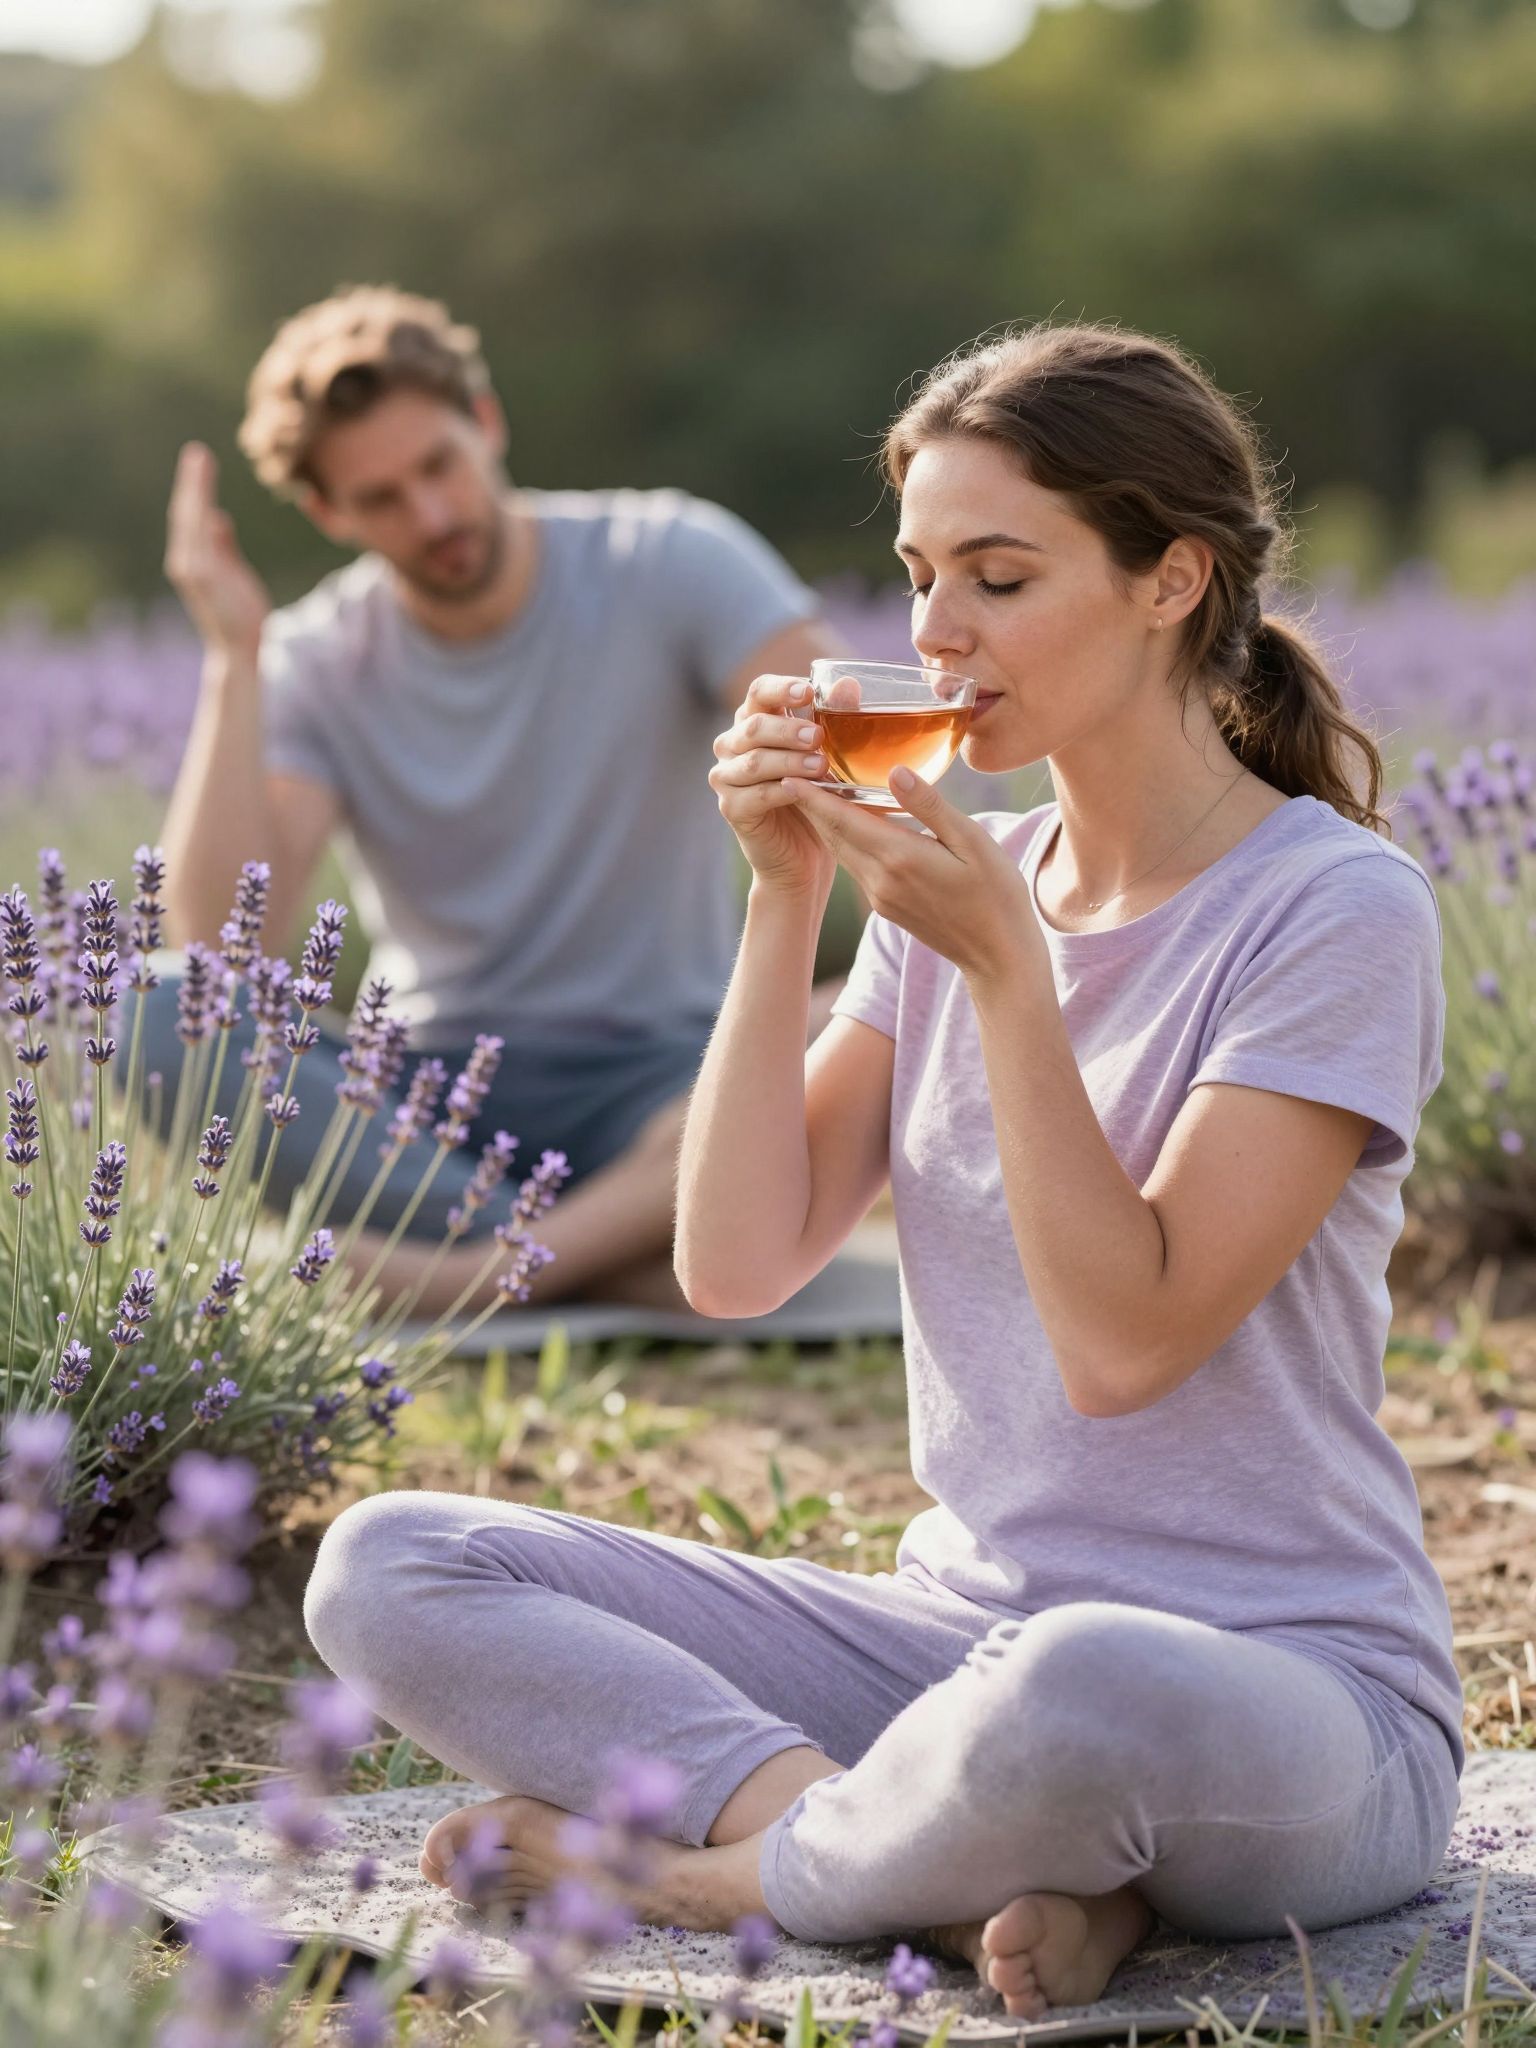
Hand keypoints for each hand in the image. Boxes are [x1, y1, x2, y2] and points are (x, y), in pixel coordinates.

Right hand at [164, 442, 270, 663]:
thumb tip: (219, 518)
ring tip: (200, 462)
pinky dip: (201, 517)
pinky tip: (208, 498)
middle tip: (198, 452)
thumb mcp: (233, 573)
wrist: (239, 647)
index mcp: (193, 559)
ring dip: (195, 491)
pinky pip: (202, 539)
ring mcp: (192, 569)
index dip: (195, 489)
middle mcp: (186, 561)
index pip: (192, 516)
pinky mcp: (203, 576)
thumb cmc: (239, 612)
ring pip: (192, 520)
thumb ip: (224, 546)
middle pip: (187, 512)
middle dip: (192, 482)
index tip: (201, 461)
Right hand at [710, 674, 838, 899]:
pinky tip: (803, 791)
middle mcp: (732, 746)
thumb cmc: (817, 798)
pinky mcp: (731, 809)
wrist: (803, 857)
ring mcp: (727, 778)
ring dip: (788, 761)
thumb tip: (848, 686)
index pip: (758, 692)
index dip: (780, 689)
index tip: (808, 692)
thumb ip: (835, 721)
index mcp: (754, 722)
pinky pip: (755, 795)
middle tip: (818, 736)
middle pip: (753, 726)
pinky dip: (781, 791)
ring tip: (821, 766)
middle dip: (787, 729)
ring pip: (754, 761)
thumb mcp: (829, 756)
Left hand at [783, 764, 1047, 983]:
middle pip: (833, 835)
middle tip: (792, 769)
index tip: (788, 770)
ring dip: (825, 822)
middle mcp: (880, 879)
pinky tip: (850, 823)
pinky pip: (856, 866)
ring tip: (814, 790)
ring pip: (842, 851)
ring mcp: (880, 897)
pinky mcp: (885, 907)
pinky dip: (846, 840)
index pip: (843, 819)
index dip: (813, 795)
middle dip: (810, 803)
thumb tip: (895, 771)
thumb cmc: (996, 894)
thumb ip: (929, 806)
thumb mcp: (972, 841)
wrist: (997, 956)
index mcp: (900, 857)